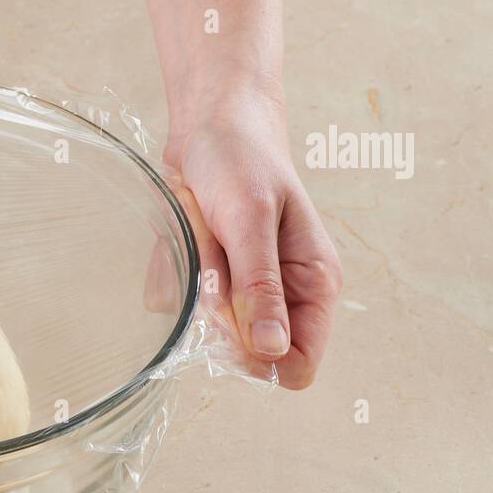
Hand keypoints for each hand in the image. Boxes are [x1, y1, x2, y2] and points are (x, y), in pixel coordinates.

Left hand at [164, 83, 341, 388]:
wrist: (210, 124)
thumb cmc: (240, 161)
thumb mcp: (250, 221)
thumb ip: (261, 287)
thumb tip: (272, 351)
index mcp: (314, 285)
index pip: (297, 367)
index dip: (259, 358)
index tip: (228, 314)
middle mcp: (286, 296)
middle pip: (247, 356)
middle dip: (220, 316)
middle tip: (214, 259)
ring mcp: (249, 291)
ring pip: (212, 331)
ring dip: (196, 290)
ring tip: (203, 238)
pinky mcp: (216, 282)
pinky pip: (187, 306)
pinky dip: (177, 275)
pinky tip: (188, 237)